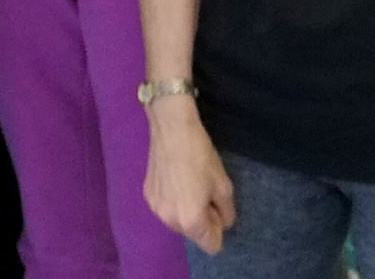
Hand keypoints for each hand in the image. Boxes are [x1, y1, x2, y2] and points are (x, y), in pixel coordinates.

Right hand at [145, 102, 234, 254]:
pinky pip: (167, 208)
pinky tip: (174, 177)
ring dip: (186, 210)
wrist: (172, 129)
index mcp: (191, 221)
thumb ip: (227, 213)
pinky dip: (173, 200)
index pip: (212, 246)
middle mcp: (170, 220)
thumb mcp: (225, 186)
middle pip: (194, 234)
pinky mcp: (147, 194)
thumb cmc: (201, 157)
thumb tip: (220, 221)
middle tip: (203, 190)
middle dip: (202, 219)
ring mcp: (155, 208)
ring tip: (188, 183)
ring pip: (179, 221)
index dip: (218, 227)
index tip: (216, 206)